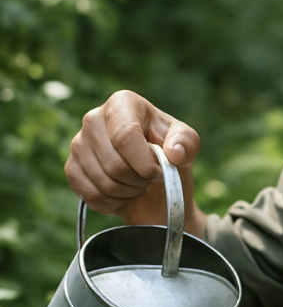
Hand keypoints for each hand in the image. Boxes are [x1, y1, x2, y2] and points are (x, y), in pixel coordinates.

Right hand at [65, 90, 206, 235]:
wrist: (154, 183)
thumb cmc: (169, 156)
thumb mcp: (186, 146)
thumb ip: (186, 143)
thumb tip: (174, 153)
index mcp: (123, 103)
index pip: (125, 135)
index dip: (145, 163)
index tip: (158, 172)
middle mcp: (94, 118)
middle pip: (114, 164)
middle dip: (139, 181)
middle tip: (148, 179)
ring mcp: (78, 143)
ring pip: (104, 183)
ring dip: (128, 193)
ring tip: (137, 185)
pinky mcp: (71, 168)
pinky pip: (90, 195)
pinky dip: (112, 203)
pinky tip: (122, 195)